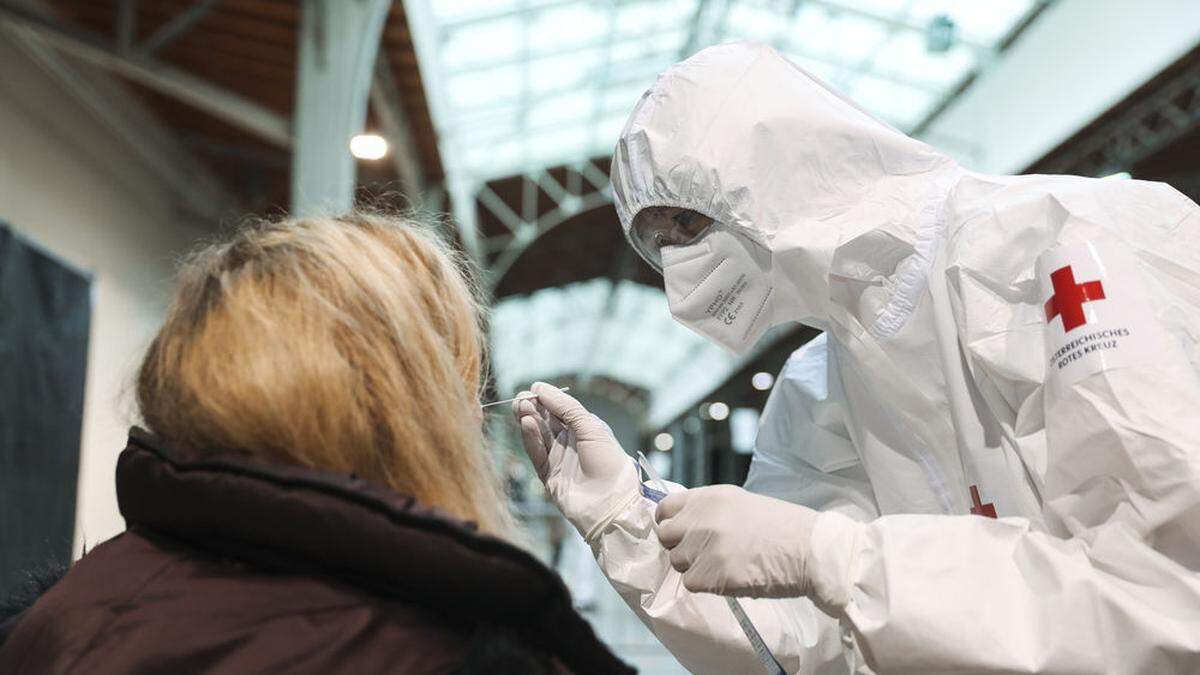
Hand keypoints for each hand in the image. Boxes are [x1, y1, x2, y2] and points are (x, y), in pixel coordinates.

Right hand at [513, 382, 639, 541]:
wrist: (610, 503)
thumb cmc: (608, 462)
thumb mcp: (591, 428)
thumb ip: (566, 408)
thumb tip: (540, 388)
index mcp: (584, 429)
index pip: (560, 409)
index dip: (547, 398)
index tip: (534, 388)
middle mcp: (570, 442)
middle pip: (545, 420)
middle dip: (532, 407)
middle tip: (521, 397)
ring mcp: (558, 458)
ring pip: (538, 435)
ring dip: (529, 420)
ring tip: (521, 407)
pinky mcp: (547, 474)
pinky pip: (536, 453)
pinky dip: (530, 438)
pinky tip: (527, 423)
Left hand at [655, 485, 817, 597]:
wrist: (812, 550)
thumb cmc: (782, 527)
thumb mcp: (740, 504)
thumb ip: (709, 512)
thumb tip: (683, 525)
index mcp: (710, 497)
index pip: (665, 508)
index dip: (671, 523)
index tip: (680, 533)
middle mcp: (703, 518)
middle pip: (666, 537)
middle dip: (681, 547)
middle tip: (705, 554)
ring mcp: (707, 546)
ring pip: (678, 562)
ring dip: (696, 567)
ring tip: (725, 565)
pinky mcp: (713, 574)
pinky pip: (692, 583)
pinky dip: (708, 585)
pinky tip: (730, 578)